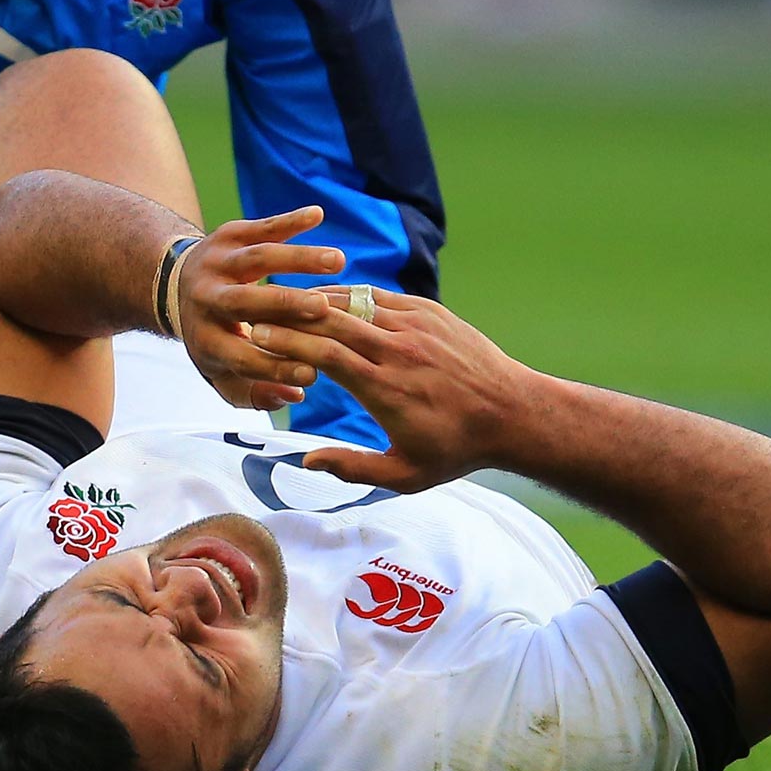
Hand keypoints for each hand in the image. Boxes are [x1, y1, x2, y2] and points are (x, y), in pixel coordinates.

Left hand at [174, 205, 339, 412]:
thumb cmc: (213, 338)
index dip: (275, 367)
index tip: (314, 373)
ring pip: (256, 258)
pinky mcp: (227, 236)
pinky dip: (288, 221)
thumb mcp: (222, 374)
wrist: (176, 286)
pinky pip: (259, 226)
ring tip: (338, 260)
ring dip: (297, 258)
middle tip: (322, 307)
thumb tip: (297, 395)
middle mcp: (208, 300)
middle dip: (282, 304)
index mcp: (206, 340)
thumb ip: (256, 394)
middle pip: (243, 302)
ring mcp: (217, 264)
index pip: (241, 357)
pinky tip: (317, 215)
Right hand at [247, 285, 532, 489]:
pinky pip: (381, 296)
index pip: (323, 354)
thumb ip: (352, 468)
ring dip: (317, 301)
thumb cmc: (456, 449)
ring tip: (287, 303)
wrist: (514, 413)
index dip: (286, 342)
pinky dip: (351, 295)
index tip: (256, 337)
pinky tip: (331, 300)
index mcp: (385, 389)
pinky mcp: (431, 312)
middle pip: (331, 321)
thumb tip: (306, 461)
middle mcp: (398, 351)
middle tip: (258, 312)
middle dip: (290, 315)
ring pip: (355, 302)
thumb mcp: (404, 474)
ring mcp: (417, 326)